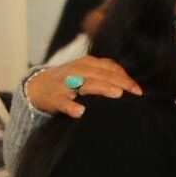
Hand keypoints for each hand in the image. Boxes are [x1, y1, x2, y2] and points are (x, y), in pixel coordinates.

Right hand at [24, 56, 141, 118]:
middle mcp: (76, 70)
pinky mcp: (54, 98)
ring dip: (101, 88)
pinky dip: (71, 106)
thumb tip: (128, 81)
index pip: (109, 68)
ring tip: (116, 94)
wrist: (37, 87)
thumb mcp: (86, 71)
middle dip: (119, 82)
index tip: (138, 89)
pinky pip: (63, 102)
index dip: (124, 77)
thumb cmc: (68, 80)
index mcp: (86, 63)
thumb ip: (105, 72)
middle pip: (101, 74)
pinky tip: (80, 112)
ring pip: (85, 84)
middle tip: (133, 91)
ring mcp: (65, 84)